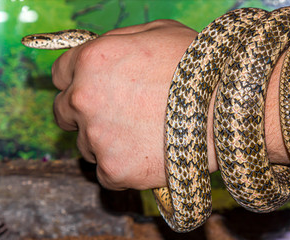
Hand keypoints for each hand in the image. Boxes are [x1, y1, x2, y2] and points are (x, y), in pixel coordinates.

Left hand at [52, 20, 219, 189]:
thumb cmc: (200, 67)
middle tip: (116, 116)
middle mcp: (84, 97)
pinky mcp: (115, 169)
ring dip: (106, 141)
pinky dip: (123, 166)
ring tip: (143, 135)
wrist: (229, 107)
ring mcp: (97, 136)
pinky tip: (147, 154)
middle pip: (64, 112)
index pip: (60, 75)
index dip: (78, 82)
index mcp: (92, 60)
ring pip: (86, 145)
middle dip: (85, 113)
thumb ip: (119, 42)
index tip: (94, 91)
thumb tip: (104, 55)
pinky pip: (106, 172)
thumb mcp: (159, 33)